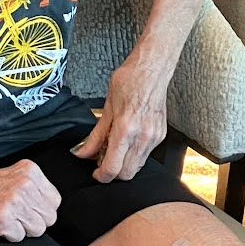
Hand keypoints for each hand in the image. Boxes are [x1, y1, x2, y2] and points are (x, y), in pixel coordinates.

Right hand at [0, 158, 60, 239]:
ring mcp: (14, 202)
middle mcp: (25, 185)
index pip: (55, 200)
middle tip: (18, 218)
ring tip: (8, 221)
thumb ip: (32, 187)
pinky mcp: (2, 219)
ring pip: (37, 229)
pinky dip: (9, 235)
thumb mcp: (12, 176)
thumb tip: (49, 206)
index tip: (30, 210)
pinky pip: (19, 237)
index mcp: (30, 172)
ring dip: (22, 230)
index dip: (42, 210)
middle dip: (35, 222)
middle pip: (49, 217)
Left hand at [72, 54, 169, 181]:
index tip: (96, 173)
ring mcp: (154, 137)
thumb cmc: (129, 81)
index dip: (101, 176)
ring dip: (125, 165)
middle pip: (127, 174)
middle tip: (103, 161)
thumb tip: (83, 153)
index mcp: (126, 129)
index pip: (113, 168)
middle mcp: (142, 136)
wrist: (151, 69)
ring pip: (138, 167)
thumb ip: (96, 136)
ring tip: (115, 149)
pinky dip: (135, 155)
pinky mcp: (161, 135)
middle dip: (113, 173)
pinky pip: (146, 155)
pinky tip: (128, 142)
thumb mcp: (106, 108)